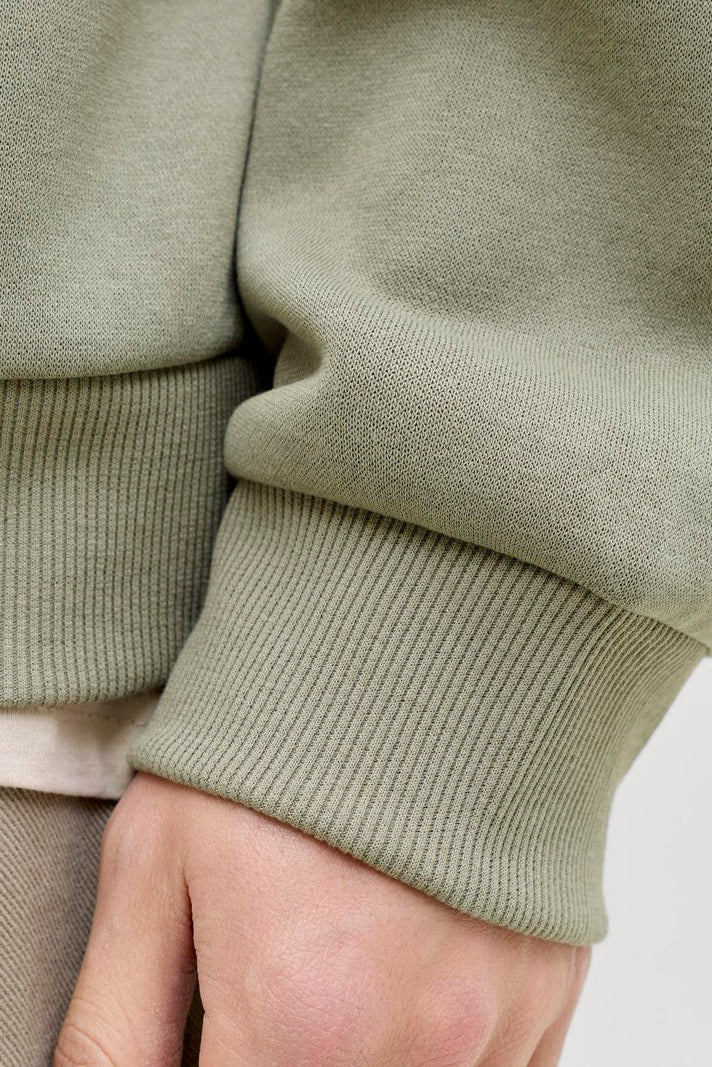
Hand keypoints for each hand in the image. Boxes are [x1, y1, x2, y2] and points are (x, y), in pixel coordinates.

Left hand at [55, 772, 590, 1065]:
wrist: (418, 639)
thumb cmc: (287, 730)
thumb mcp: (156, 861)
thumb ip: (115, 1026)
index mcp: (302, 1022)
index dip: (217, 1064)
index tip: (223, 1026)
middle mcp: (418, 1042)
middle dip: (287, 1046)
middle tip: (280, 972)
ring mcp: (497, 1021)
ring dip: (364, 1048)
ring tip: (341, 958)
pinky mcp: (548, 990)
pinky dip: (439, 1044)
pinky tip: (405, 965)